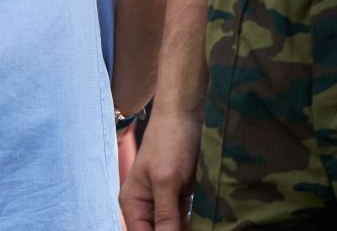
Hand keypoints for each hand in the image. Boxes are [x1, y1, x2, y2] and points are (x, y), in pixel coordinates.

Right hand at [120, 107, 199, 230]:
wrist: (185, 116)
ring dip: (185, 230)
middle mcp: (145, 206)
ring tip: (200, 227)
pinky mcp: (179, 198)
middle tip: (191, 228)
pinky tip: (204, 226)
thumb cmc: (169, 142)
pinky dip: (193, 225)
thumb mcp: (166, 181)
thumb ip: (165, 216)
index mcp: (133, 203)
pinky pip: (185, 221)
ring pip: (173, 230)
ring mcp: (163, 202)